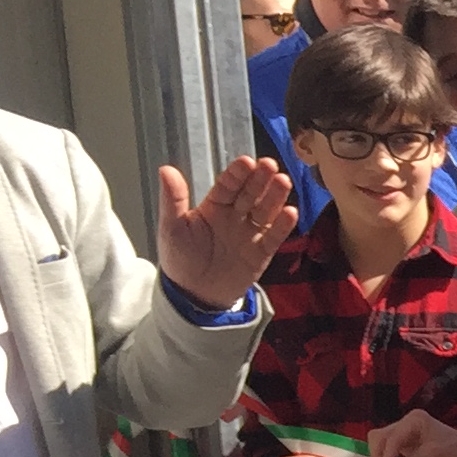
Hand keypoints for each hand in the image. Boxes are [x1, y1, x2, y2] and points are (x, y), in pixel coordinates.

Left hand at [156, 155, 294, 309]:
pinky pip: (274, 237)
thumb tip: (166, 169)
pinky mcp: (261, 253)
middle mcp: (235, 216)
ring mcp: (250, 233)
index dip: (238, 174)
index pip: (228, 185)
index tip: (247, 161)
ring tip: (283, 182)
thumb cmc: (181, 258)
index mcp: (214, 206)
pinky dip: (283, 225)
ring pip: (265, 211)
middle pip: (250, 194)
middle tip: (270, 164)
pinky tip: (291, 212)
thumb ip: (173, 199)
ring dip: (275, 197)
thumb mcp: (172, 228)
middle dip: (260, 179)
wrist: (195, 295)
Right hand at [369, 408, 456, 456]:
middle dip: (378, 456)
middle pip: (379, 436)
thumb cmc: (453, 450)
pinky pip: (385, 448)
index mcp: (415, 420)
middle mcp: (405, 422)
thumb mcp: (434, 456)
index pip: (393, 438)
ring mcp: (401, 431)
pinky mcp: (400, 441)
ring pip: (379, 441)